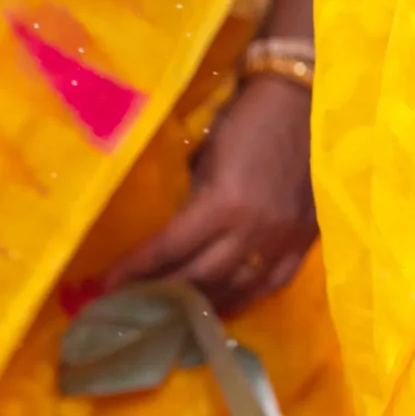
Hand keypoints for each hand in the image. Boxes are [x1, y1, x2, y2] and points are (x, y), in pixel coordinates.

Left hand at [105, 73, 316, 315]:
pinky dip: (245, 298)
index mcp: (223, 204)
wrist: (306, 100)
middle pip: (200, 280)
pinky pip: (273, 283)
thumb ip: (192, 201)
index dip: (136, 272)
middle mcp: (253, 230)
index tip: (108, 287)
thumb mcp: (206, 157)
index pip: (169, 250)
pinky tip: (223, 306)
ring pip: (236, 290)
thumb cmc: (246, 119)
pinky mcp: (304, 240)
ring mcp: (282, 239)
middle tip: (136, 306)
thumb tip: (170, 237)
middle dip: (163, 296)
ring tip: (173, 315)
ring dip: (202, 306)